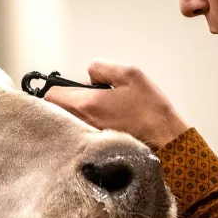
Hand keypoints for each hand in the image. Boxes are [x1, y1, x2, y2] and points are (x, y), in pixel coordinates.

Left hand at [42, 59, 188, 149]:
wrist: (167, 141)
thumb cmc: (150, 111)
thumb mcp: (130, 75)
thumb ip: (102, 67)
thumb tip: (88, 74)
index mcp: (86, 105)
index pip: (51, 96)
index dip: (58, 87)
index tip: (71, 86)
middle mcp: (81, 125)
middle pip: (57, 111)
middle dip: (68, 101)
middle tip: (90, 97)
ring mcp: (87, 140)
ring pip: (69, 123)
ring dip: (78, 114)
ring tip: (102, 111)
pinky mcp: (94, 150)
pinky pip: (79, 136)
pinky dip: (86, 128)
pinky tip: (106, 123)